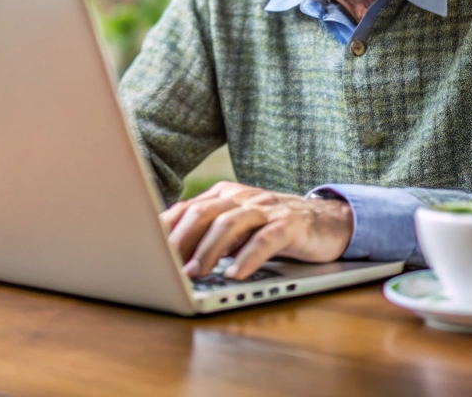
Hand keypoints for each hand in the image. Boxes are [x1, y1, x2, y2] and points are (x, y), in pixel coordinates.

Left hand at [159, 181, 352, 280]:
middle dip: (181, 240)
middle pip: (204, 213)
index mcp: (225, 195)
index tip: (143, 250)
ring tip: (196, 273)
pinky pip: (266, 239)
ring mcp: (266, 209)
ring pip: (231, 224)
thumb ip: (208, 233)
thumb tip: (169, 254)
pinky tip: (236, 274)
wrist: (328, 221)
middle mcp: (242, 197)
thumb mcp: (238, 228)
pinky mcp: (290, 225)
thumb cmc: (273, 228)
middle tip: (164, 266)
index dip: (164, 229)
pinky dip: (248, 257)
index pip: (186, 208)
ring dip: (209, 250)